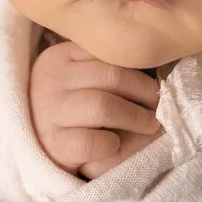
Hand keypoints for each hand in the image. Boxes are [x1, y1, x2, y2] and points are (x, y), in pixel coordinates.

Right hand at [30, 38, 162, 178]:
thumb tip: (156, 64)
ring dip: (136, 118)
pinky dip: (112, 144)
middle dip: (144, 92)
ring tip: (150, 126)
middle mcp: (49, 81)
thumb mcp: (81, 80)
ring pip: (103, 107)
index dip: (140, 70)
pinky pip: (92, 142)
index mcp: (58, 57)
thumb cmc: (72, 111)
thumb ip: (105, 67)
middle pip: (111, 76)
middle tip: (160, 106)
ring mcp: (47, 113)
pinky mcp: (53, 146)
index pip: (109, 54)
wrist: (41, 147)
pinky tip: (115, 144)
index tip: (157, 85)